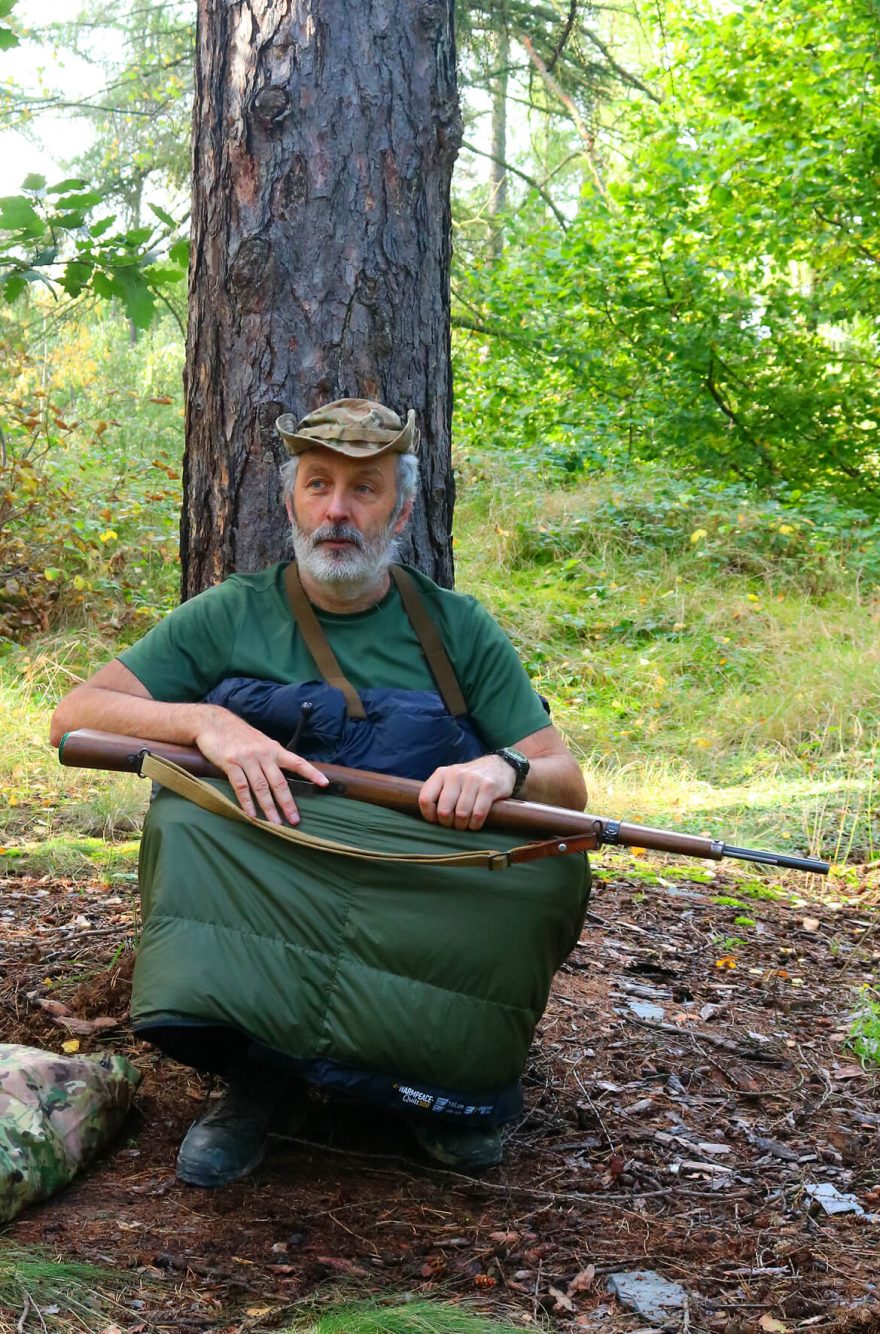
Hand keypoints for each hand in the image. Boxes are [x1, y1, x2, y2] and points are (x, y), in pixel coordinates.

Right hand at [194, 707, 327, 824]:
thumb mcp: (261, 742)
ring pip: (261, 787)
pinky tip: (251, 815)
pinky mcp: (230, 763)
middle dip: (288, 803)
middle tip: (294, 820)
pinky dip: (247, 802)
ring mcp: (247, 758)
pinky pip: (241, 786)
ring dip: (269, 807)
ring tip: (275, 824)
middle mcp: (263, 754)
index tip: (325, 784)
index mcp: (274, 749)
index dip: (312, 773)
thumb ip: (272, 757)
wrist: (215, 722)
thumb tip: (286, 773)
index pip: (297, 762)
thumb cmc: (240, 735)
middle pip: (279, 782)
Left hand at [418, 754, 515, 830]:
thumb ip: (438, 793)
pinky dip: (475, 824)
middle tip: (454, 824)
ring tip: (465, 824)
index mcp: (441, 774)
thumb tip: (430, 818)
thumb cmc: (469, 780)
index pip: (425, 799)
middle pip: (443, 810)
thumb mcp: (450, 779)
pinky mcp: (489, 786)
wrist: (499, 766)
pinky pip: (478, 813)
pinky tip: (475, 823)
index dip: (429, 816)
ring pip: (461, 814)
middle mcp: (455, 775)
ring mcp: (473, 780)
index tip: (437, 820)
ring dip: (463, 825)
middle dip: (448, 823)